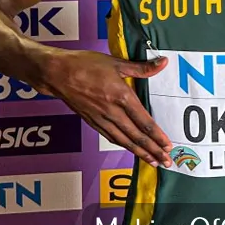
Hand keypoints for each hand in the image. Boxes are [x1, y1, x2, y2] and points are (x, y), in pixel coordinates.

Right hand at [39, 49, 172, 165]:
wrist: (57, 73)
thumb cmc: (85, 64)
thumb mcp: (116, 62)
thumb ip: (141, 68)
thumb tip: (162, 63)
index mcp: (121, 96)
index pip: (144, 122)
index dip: (157, 136)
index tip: (168, 146)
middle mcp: (113, 112)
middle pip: (137, 136)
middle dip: (153, 150)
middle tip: (166, 161)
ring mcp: (101, 119)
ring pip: (124, 140)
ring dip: (140, 152)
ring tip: (152, 161)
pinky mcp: (92, 121)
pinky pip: (111, 137)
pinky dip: (123, 145)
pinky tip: (130, 148)